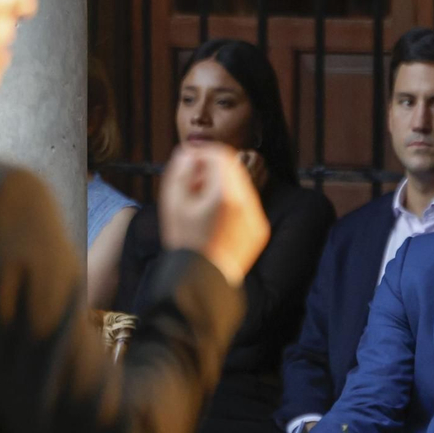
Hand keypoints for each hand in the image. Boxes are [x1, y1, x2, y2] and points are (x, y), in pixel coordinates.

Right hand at [159, 143, 269, 284]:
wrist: (201, 280)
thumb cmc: (183, 240)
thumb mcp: (172, 202)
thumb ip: (181, 170)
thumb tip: (191, 152)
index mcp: (225, 195)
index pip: (221, 156)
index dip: (204, 154)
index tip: (191, 161)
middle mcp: (247, 204)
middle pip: (235, 169)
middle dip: (214, 169)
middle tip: (194, 182)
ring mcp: (257, 218)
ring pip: (243, 187)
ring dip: (224, 186)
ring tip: (203, 203)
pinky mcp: (260, 230)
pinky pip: (249, 206)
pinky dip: (234, 204)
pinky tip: (215, 219)